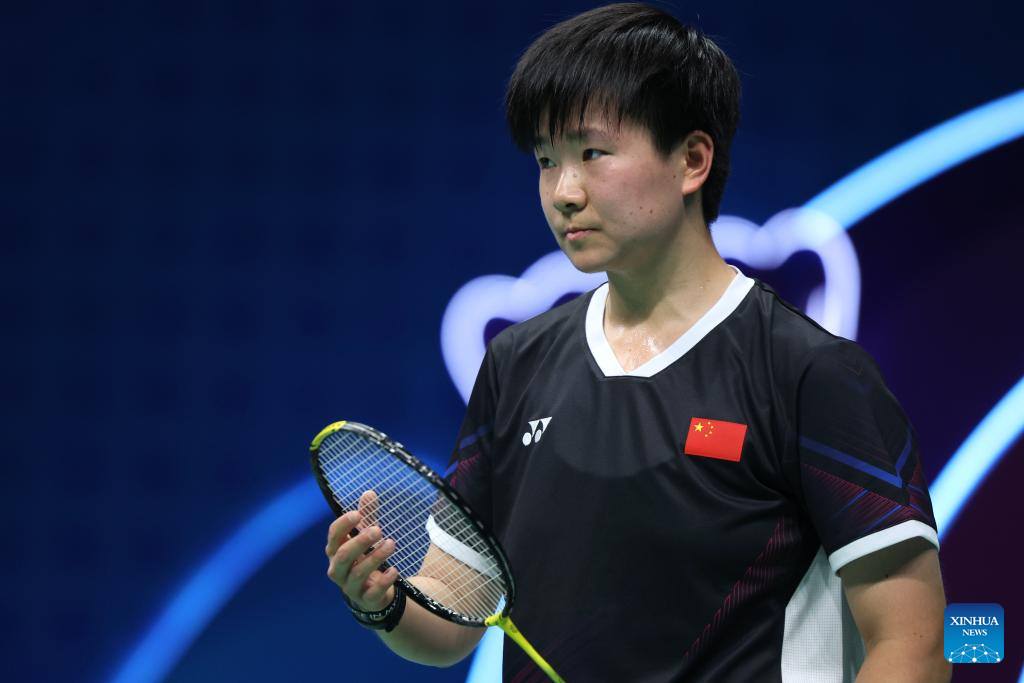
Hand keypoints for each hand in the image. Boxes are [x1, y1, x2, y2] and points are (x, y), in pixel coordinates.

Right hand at [325, 490, 398, 611]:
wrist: (372, 593)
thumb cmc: (365, 559)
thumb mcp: (366, 537)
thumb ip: (368, 516)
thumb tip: (369, 492)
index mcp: (335, 550)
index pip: (333, 536)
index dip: (343, 524)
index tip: (357, 514)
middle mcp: (338, 569)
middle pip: (342, 556)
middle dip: (359, 542)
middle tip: (378, 530)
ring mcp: (350, 586)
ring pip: (358, 573)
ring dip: (375, 557)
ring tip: (391, 543)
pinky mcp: (366, 599)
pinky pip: (373, 592)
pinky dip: (384, 580)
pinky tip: (394, 570)